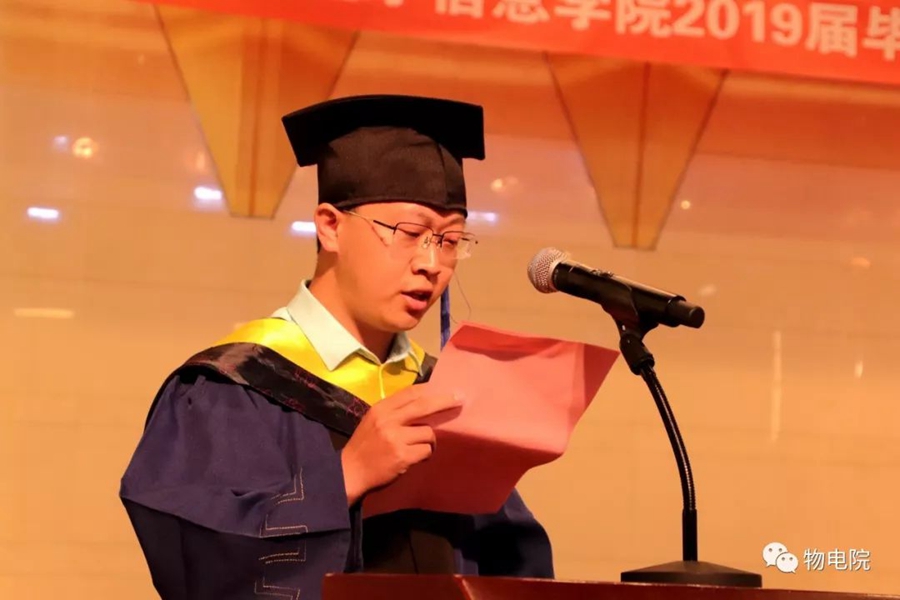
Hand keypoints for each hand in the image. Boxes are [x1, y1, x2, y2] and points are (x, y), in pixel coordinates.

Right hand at [341, 387, 462, 505]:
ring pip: (428, 432)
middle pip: (423, 406)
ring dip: (430, 441)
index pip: (409, 392)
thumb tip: (422, 404)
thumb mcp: (373, 421)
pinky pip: (426, 450)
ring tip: (421, 447)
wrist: (350, 472)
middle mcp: (388, 420)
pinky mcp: (402, 456)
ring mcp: (396, 438)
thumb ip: (394, 412)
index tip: (444, 387)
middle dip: (444, 401)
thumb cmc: (364, 446)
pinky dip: (425, 454)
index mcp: (381, 409)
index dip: (429, 389)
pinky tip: (416, 458)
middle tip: (460, 399)